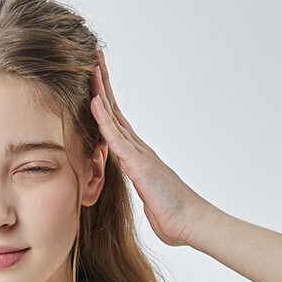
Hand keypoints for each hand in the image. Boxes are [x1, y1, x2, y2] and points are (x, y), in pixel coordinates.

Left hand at [89, 49, 210, 247]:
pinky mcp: (138, 164)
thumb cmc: (172, 215)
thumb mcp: (149, 197)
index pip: (117, 121)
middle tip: (93, 58)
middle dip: (102, 84)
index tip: (95, 78)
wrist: (191, 223)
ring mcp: (139, 154)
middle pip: (115, 110)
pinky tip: (94, 102)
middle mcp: (138, 148)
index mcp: (138, 155)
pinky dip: (104, 120)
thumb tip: (140, 188)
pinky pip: (117, 139)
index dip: (104, 100)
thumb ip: (141, 187)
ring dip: (101, 92)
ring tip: (91, 68)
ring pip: (115, 117)